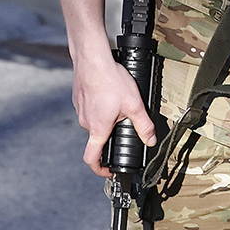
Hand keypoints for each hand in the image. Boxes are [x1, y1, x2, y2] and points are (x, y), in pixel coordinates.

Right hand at [73, 53, 155, 177]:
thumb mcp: (134, 105)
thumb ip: (144, 126)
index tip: (108, 171)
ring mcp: (80, 110)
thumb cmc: (110, 79)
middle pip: (97, 138)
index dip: (99, 169)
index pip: (92, 158)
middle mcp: (86, 122)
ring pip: (94, 122)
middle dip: (111, 135)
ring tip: (118, 105)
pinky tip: (109, 95)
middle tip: (124, 126)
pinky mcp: (79, 99)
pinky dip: (100, 107)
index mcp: (98, 128)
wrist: (92, 58)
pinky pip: (90, 109)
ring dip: (106, 119)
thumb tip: (150, 140)